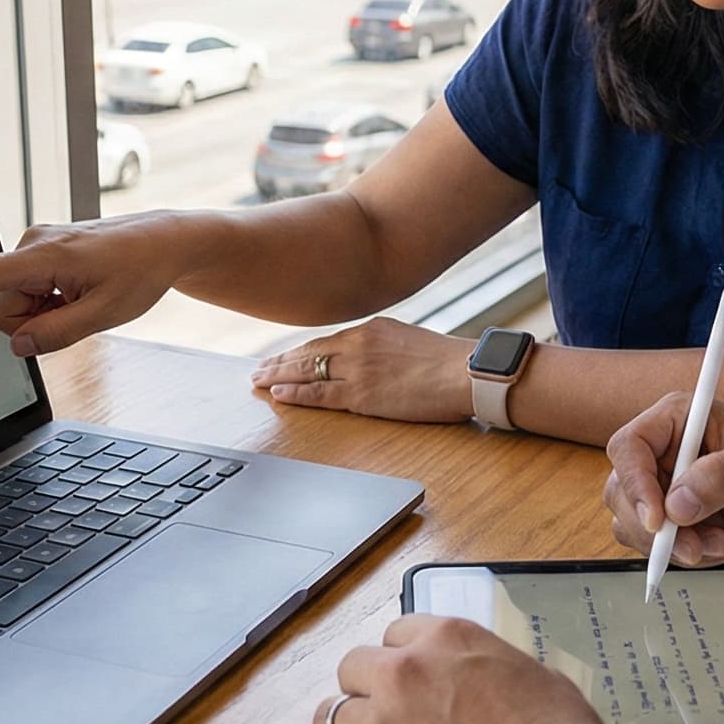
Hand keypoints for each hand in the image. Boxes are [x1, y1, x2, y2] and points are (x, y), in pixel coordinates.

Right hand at [0, 213, 189, 355]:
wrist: (164, 241)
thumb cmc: (140, 272)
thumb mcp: (106, 314)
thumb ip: (58, 333)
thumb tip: (16, 346)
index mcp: (43, 256)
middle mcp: (30, 245)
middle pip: (1, 307)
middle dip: (29, 320)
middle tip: (75, 309)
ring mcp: (35, 247)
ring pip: (14, 302)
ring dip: (42, 310)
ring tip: (81, 296)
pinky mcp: (40, 252)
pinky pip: (28, 290)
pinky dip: (48, 300)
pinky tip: (77, 290)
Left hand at [250, 317, 473, 422]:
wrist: (466, 372)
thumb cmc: (449, 362)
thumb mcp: (410, 341)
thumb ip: (385, 346)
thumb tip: (375, 356)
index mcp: (371, 328)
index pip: (325, 340)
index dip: (299, 350)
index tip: (283, 356)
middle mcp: (359, 344)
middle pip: (307, 351)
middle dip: (280, 361)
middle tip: (257, 369)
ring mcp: (358, 368)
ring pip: (306, 370)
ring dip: (278, 376)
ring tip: (258, 381)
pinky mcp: (362, 394)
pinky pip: (318, 394)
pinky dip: (295, 394)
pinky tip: (278, 394)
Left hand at [305, 615, 614, 723]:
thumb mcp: (535, 676)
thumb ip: (487, 668)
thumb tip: (476, 682)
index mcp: (446, 640)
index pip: (393, 636)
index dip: (401, 664)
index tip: (410, 689)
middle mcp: (404, 674)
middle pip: (351, 671)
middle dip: (368, 695)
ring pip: (329, 719)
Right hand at [603, 394, 723, 566]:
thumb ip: (722, 476)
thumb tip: (677, 505)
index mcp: (679, 420)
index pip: (629, 447)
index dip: (635, 484)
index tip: (659, 519)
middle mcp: (666, 454)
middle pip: (623, 492)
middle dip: (655, 528)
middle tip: (694, 546)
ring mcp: (669, 491)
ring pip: (634, 526)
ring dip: (677, 546)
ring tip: (723, 542)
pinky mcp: (679, 524)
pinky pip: (660, 549)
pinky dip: (692, 556)